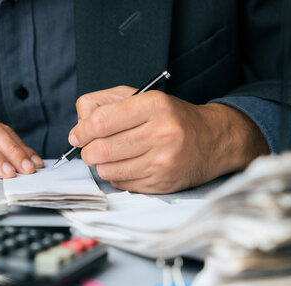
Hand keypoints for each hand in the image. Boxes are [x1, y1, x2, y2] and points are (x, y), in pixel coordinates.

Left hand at [70, 86, 268, 193]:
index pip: (102, 121)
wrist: (212, 141)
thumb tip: (79, 124)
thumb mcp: (142, 97)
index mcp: (154, 105)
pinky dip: (117, 175)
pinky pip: (121, 184)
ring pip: (107, 170)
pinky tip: (129, 165)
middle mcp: (161, 133)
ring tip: (111, 155)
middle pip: (101, 149)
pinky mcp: (161, 183)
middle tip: (89, 147)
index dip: (82, 130)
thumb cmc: (171, 117)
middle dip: (87, 150)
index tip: (77, 135)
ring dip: (101, 164)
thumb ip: (106, 103)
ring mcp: (162, 162)